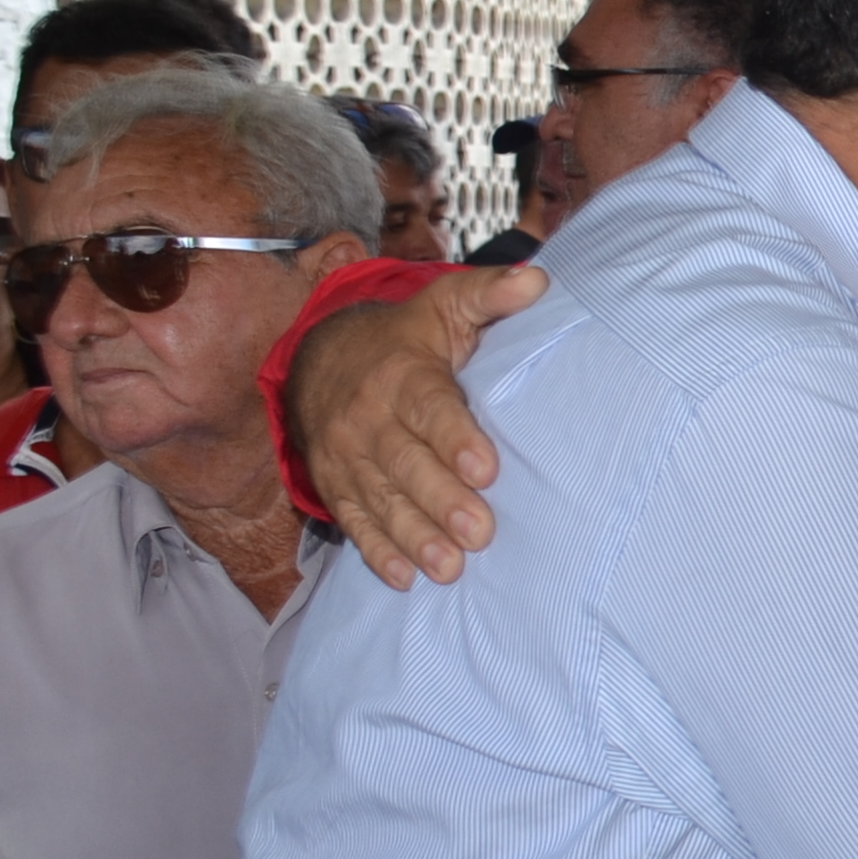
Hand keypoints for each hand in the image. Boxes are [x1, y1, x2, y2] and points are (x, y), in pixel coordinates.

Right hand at [294, 266, 542, 587]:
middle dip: (441, 501)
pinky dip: (376, 552)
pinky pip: (353, 520)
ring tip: (449, 568)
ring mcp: (347, 455)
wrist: (320, 359)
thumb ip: (488, 294)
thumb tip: (536, 280)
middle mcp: (368, 417)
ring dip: (413, 536)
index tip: (487, 469)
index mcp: (402, 375)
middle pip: (405, 464)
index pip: (429, 409)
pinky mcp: (335, 484)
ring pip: (380, 499)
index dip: (456, 439)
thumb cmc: (405, 340)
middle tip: (479, 534)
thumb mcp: (442, 307)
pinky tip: (403, 578)